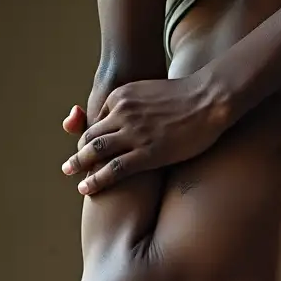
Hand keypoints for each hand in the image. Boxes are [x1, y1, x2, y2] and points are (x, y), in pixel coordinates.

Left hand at [61, 70, 232, 194]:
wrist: (210, 99)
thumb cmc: (188, 98)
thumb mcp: (152, 92)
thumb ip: (138, 104)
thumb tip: (138, 117)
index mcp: (121, 96)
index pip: (97, 120)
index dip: (91, 138)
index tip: (88, 151)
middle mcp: (122, 114)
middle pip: (90, 136)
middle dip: (79, 153)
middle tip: (70, 167)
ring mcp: (133, 134)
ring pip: (96, 152)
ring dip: (79, 166)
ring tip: (72, 176)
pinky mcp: (147, 153)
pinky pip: (114, 169)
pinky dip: (96, 179)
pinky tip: (86, 188)